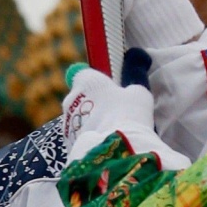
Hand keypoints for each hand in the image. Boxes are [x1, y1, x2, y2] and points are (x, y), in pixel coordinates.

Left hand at [62, 64, 190, 167]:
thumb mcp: (139, 92)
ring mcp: (67, 124)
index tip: (112, 92)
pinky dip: (90, 140)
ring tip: (113, 135)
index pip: (84, 75)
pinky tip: (105, 148)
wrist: (116, 152)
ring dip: (91, 124)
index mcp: (85, 81)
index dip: (98, 83)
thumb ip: (135, 73)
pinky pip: (80, 138)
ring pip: (79, 119)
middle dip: (94, 105)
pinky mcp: (68, 145)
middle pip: (81, 99)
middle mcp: (70, 99)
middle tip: (116, 116)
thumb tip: (138, 55)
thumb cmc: (129, 115)